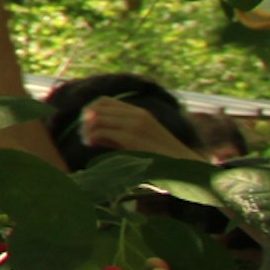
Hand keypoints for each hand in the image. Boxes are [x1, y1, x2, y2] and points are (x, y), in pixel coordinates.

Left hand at [79, 98, 205, 162]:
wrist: (185, 168)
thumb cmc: (162, 158)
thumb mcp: (139, 140)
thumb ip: (119, 134)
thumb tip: (91, 134)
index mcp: (140, 113)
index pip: (105, 101)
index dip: (91, 111)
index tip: (87, 125)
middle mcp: (137, 115)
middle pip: (98, 107)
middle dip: (86, 120)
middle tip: (84, 135)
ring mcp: (134, 125)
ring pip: (97, 118)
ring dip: (87, 129)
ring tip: (87, 141)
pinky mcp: (132, 138)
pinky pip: (101, 131)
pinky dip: (91, 137)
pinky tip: (91, 145)